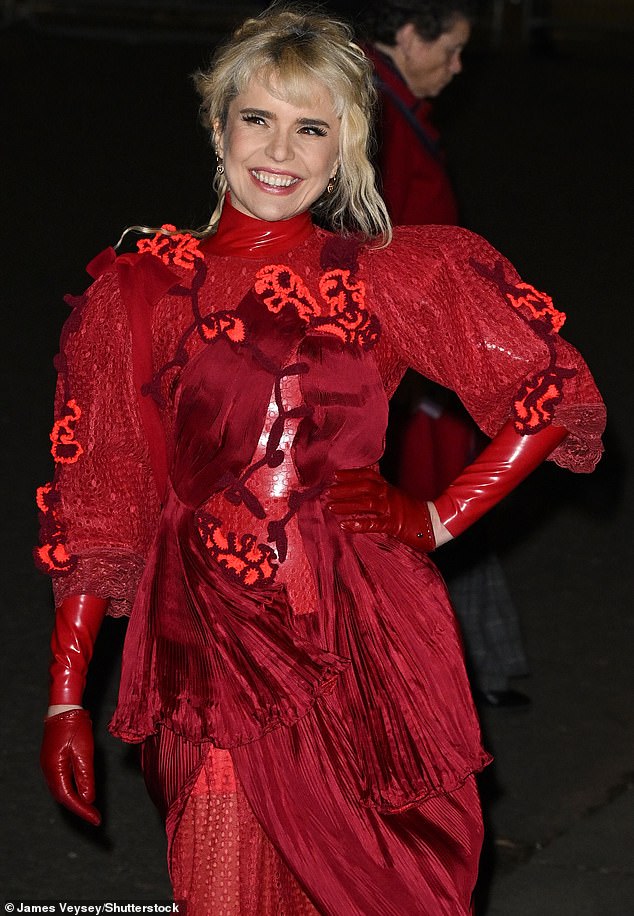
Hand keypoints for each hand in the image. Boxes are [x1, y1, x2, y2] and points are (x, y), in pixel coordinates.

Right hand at [41, 708, 100, 825]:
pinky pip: (62, 782)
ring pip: (62, 790)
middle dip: (80, 809)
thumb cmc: (75, 726)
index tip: (97, 820)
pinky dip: (73, 790)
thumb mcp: (84, 751)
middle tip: (96, 817)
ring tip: (91, 809)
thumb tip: (88, 799)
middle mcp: (48, 771)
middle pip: (63, 797)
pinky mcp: (53, 761)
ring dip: (76, 801)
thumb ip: (86, 776)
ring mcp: (49, 766)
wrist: (64, 708)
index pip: (68, 798)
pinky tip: (82, 792)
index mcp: (54, 770)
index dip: (83, 811)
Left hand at [326, 467, 435, 551]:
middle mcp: (389, 495)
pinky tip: (345, 526)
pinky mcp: (393, 525)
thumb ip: (381, 493)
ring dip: (346, 504)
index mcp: (389, 488)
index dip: (351, 474)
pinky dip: (358, 524)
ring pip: (366, 503)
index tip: (335, 475)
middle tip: (327, 491)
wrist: (434, 524)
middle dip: (344, 488)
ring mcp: (391, 509)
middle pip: (364, 487)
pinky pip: (373, 524)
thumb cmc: (413, 512)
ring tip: (330, 507)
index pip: (368, 475)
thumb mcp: (396, 498)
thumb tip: (361, 492)